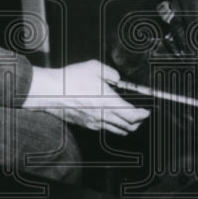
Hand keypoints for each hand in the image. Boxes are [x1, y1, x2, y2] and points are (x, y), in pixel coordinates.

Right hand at [23, 60, 148, 134]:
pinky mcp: (87, 125)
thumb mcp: (94, 67)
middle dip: (139, 122)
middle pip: (129, 127)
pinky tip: (112, 118)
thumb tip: (118, 79)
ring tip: (130, 118)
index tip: (147, 110)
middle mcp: (103, 115)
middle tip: (141, 114)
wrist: (50, 92)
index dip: (143, 115)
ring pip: (118, 131)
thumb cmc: (70, 79)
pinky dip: (114, 126)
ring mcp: (95, 122)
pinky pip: (105, 129)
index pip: (133, 116)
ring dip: (128, 126)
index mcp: (108, 102)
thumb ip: (111, 73)